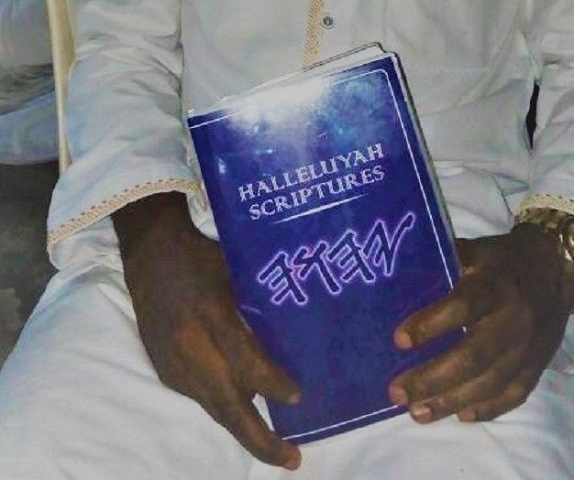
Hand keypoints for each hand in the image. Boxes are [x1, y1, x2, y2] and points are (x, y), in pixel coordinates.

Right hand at [114, 193, 300, 469]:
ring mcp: (171, 360)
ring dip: (244, 428)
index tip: (297, 396)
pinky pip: (198, 395)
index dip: (272, 384)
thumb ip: (258, 307)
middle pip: (226, 403)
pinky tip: (245, 410)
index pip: (244, 360)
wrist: (149, 250)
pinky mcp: (162, 368)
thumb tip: (295, 338)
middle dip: (260, 438)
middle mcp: (188, 343)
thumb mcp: (237, 271)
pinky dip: (224, 406)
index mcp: (210, 311)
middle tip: (293, 459)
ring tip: (277, 447)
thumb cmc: (201, 254)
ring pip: (212, 407)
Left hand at [388, 226, 573, 424]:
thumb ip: (442, 261)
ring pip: (490, 382)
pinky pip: (513, 394)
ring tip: (416, 412)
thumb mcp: (475, 250)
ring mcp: (528, 347)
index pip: (462, 306)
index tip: (399, 339)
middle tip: (397, 391)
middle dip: (432, 378)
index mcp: (494, 284)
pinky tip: (460, 415)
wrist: (554, 269)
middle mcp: (513, 318)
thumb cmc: (501, 261)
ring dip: (451, 401)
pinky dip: (487, 408)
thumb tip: (397, 272)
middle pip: (473, 356)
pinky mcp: (537, 365)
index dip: (431, 324)